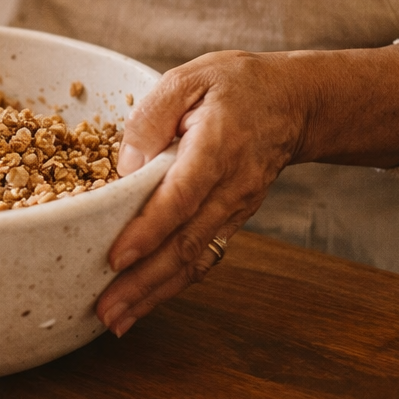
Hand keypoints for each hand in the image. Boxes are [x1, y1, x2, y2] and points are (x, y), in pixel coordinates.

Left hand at [95, 42, 398, 335]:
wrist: (294, 104)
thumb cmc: (236, 87)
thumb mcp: (190, 78)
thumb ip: (153, 116)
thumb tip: (126, 166)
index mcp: (218, 147)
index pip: (180, 197)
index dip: (149, 230)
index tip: (116, 258)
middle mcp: (231, 188)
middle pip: (185, 244)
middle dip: (142, 282)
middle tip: (104, 310)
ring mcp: (234, 210)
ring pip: (193, 260)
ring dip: (153, 294)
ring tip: (114, 320)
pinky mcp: (231, 221)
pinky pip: (201, 258)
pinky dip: (171, 285)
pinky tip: (141, 304)